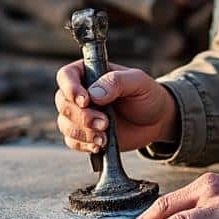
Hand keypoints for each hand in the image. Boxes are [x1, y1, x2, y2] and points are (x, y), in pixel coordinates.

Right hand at [54, 61, 176, 153]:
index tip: (85, 101)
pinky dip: (84, 145)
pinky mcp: (85, 134)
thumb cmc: (146, 95)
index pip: (66, 76)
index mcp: (89, 73)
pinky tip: (100, 145)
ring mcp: (81, 115)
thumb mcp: (138, 82)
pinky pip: (72, 141)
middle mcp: (80, 93)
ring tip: (104, 137)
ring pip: (65, 124)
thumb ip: (117, 82)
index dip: (70, 88)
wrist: (156, 120)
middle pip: (63, 102)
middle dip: (81, 116)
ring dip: (83, 133)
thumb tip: (94, 93)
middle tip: (104, 122)